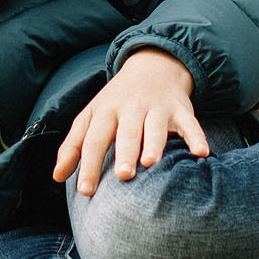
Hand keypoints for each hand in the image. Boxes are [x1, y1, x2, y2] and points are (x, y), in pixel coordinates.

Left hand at [52, 48, 206, 196]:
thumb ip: (73, 146)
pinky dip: (196, 137)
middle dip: (124, 152)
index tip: (86, 191)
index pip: (94, 139)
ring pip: (156, 127)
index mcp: (105, 111)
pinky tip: (201, 153)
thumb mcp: (91, 117)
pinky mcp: (180, 109)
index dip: (89, 165)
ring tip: (151, 162)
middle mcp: (130, 108)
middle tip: (123, 175)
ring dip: (154, 143)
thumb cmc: (115, 102)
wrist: (151, 67)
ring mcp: (157, 108)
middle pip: (126, 132)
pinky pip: (190, 123)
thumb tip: (57, 177)